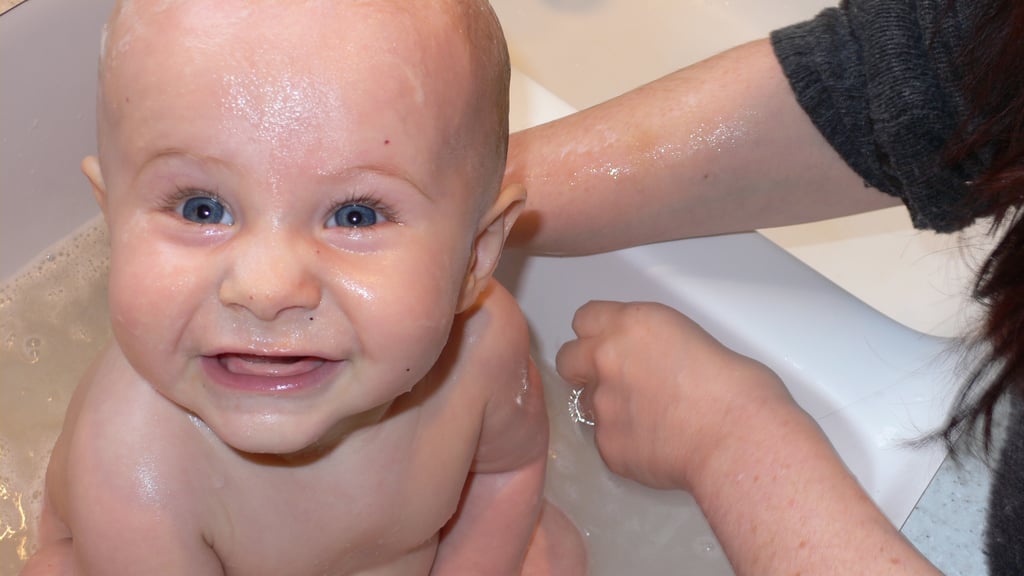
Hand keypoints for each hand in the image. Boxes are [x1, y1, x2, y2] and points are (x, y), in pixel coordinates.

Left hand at [555, 300, 794, 490]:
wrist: (738, 439)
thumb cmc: (737, 388)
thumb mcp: (692, 337)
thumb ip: (654, 345)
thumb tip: (652, 363)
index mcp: (632, 324)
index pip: (585, 318)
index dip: (597, 333)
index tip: (608, 343)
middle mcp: (606, 359)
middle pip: (568, 357)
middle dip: (585, 368)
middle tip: (615, 381)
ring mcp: (602, 404)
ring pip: (587, 402)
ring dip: (607, 407)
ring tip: (649, 419)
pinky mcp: (606, 445)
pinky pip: (605, 440)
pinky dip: (624, 443)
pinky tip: (657, 446)